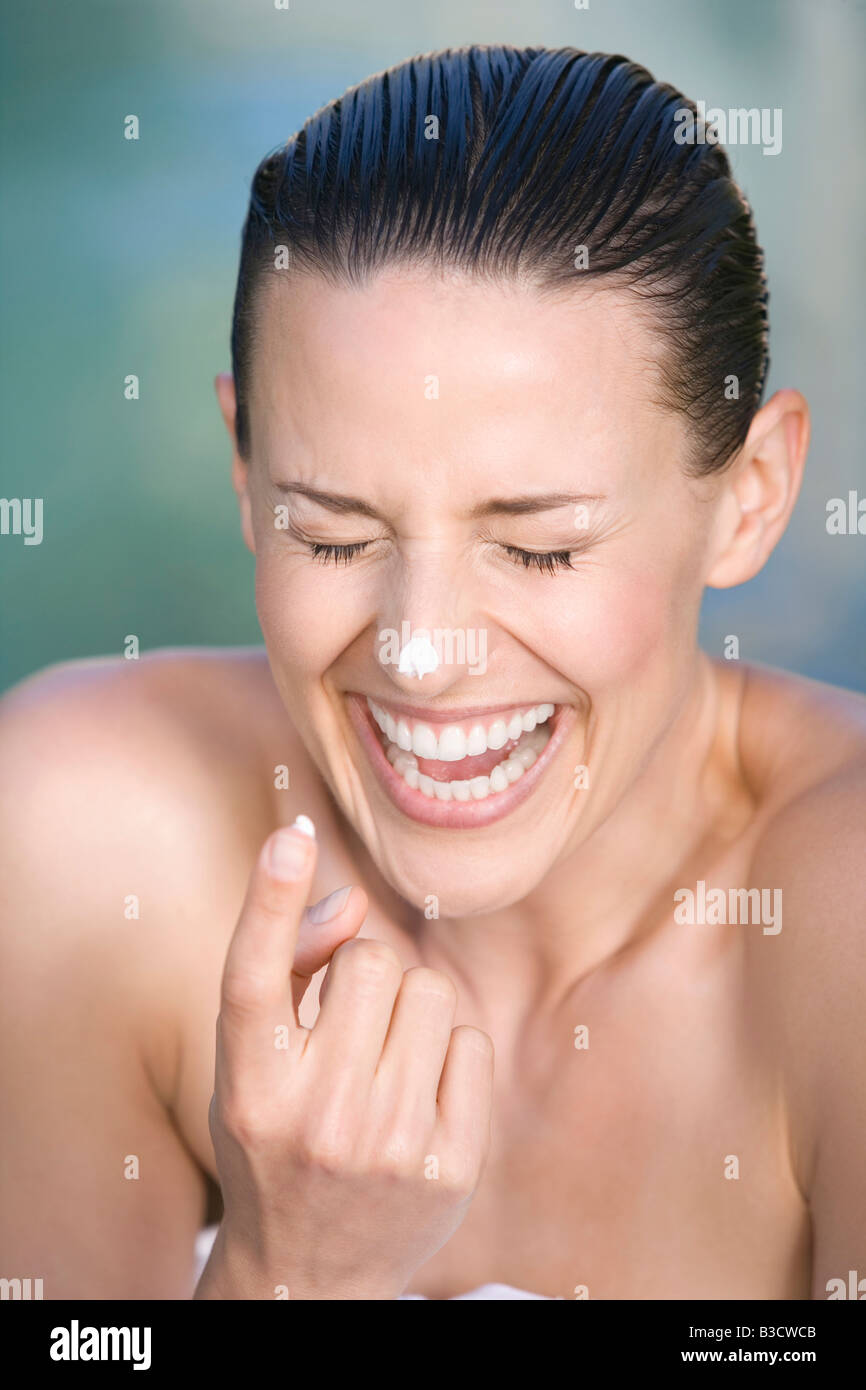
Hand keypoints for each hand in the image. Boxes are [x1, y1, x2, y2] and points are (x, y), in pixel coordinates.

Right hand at [196, 818, 493, 1299]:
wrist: (309, 1272)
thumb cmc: (276, 1138)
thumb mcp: (252, 1064)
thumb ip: (289, 969)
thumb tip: (352, 899)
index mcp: (249, 1088)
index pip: (253, 977)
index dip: (269, 898)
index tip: (292, 834)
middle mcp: (315, 1119)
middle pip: (373, 962)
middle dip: (365, 974)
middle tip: (347, 1024)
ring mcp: (388, 1149)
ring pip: (430, 992)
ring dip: (409, 1009)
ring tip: (382, 1060)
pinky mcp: (450, 1169)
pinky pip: (471, 1044)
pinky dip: (448, 1056)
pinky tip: (418, 1098)